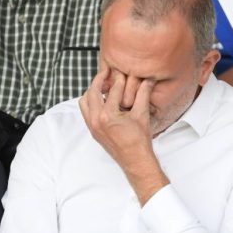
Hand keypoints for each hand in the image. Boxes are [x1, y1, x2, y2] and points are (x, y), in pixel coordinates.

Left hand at [79, 69, 168, 204]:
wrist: (135, 161)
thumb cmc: (140, 140)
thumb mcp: (142, 114)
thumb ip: (143, 94)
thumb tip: (148, 79)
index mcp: (107, 116)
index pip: (112, 90)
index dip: (119, 79)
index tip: (121, 71)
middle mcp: (96, 120)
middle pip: (92, 92)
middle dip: (99, 80)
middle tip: (107, 72)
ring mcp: (92, 127)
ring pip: (84, 102)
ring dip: (92, 92)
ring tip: (103, 86)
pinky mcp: (93, 131)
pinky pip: (86, 112)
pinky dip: (91, 103)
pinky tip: (103, 100)